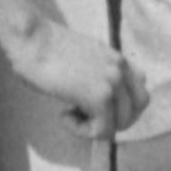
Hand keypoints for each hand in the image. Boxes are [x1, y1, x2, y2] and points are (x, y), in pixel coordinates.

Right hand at [10, 15, 144, 136]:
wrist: (29, 39)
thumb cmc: (44, 49)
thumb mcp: (83, 57)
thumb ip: (100, 73)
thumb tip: (100, 99)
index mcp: (118, 59)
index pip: (141, 94)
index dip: (118, 108)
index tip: (92, 104)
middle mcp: (121, 69)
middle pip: (134, 112)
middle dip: (110, 120)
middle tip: (82, 113)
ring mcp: (113, 83)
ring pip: (120, 126)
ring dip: (94, 126)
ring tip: (70, 112)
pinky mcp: (99, 97)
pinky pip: (101, 131)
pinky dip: (80, 130)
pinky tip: (63, 114)